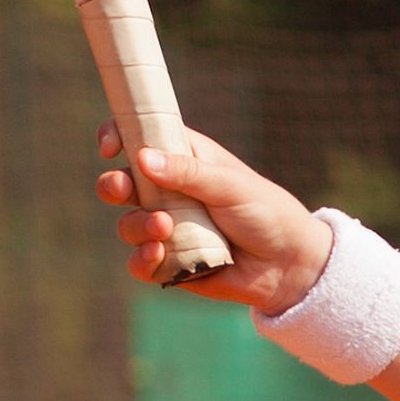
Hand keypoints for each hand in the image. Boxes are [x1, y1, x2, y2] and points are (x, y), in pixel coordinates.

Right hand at [97, 123, 332, 308]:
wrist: (288, 264)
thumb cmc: (265, 212)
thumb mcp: (230, 185)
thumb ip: (188, 173)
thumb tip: (142, 158)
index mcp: (183, 160)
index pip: (139, 139)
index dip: (118, 136)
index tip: (110, 146)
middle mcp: (170, 192)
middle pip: (121, 183)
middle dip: (113, 185)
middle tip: (122, 189)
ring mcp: (167, 228)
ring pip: (128, 225)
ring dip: (138, 225)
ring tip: (165, 227)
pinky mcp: (170, 263)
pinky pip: (140, 263)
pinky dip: (143, 260)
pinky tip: (159, 255)